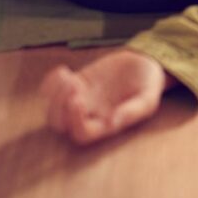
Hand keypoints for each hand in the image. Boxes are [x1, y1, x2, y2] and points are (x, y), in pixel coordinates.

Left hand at [40, 48, 171, 144]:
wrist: (144, 64)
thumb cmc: (148, 85)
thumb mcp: (148, 98)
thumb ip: (133, 111)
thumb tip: (113, 123)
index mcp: (105, 124)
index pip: (81, 133)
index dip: (74, 121)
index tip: (78, 99)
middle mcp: (89, 116)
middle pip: (60, 124)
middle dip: (60, 106)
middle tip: (75, 85)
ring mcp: (80, 100)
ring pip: (53, 110)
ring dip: (55, 94)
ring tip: (70, 77)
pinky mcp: (75, 84)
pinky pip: (51, 91)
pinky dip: (50, 83)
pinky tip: (63, 70)